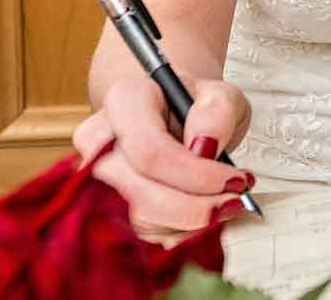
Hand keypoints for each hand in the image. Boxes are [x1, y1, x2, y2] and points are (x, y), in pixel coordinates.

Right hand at [73, 74, 254, 233]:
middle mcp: (99, 140)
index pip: (150, 151)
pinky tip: (203, 214)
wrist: (173, 114)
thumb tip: (204, 146)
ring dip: (189, 223)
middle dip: (194, 207)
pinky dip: (180, 232)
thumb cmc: (194, 105)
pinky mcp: (104, 209)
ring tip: (224, 203)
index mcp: (126, 100)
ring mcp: (95, 178)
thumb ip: (218, 111)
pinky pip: (141, 236)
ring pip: (138, 220)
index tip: (234, 180)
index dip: (194, 175)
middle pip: (138, 192)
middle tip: (235, 201)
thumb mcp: (220, 95)